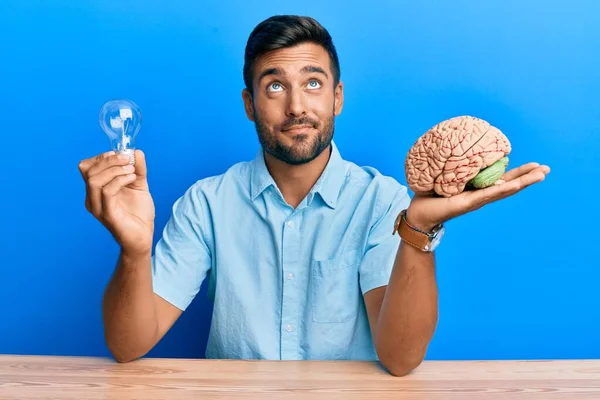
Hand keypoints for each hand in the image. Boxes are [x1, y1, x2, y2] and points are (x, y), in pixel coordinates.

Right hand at [78, 150, 154, 255]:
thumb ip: (138, 168)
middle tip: (128, 159)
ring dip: (115, 169)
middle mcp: (92, 198)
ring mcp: (98, 207)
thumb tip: (136, 151)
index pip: (87, 167)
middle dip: (109, 160)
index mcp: (96, 190)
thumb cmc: (138, 213)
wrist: (143, 236)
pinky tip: (132, 179)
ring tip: (132, 171)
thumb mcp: (139, 185)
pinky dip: (120, 180)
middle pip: (88, 170)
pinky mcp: (107, 214)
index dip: (103, 157)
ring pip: (94, 180)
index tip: (122, 155)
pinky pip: (107, 192)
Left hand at [406, 162, 550, 230]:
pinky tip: (515, 185)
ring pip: (504, 190)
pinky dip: (502, 189)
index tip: (536, 165)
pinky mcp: (468, 203)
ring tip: (540, 175)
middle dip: (528, 177)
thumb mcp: (445, 177)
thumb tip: (456, 146)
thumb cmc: (430, 195)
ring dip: (523, 183)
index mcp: (478, 189)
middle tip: (547, 169)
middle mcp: (481, 196)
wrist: (418, 214)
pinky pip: (487, 194)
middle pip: (509, 185)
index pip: (502, 179)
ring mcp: (477, 200)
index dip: (519, 173)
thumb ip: (454, 166)